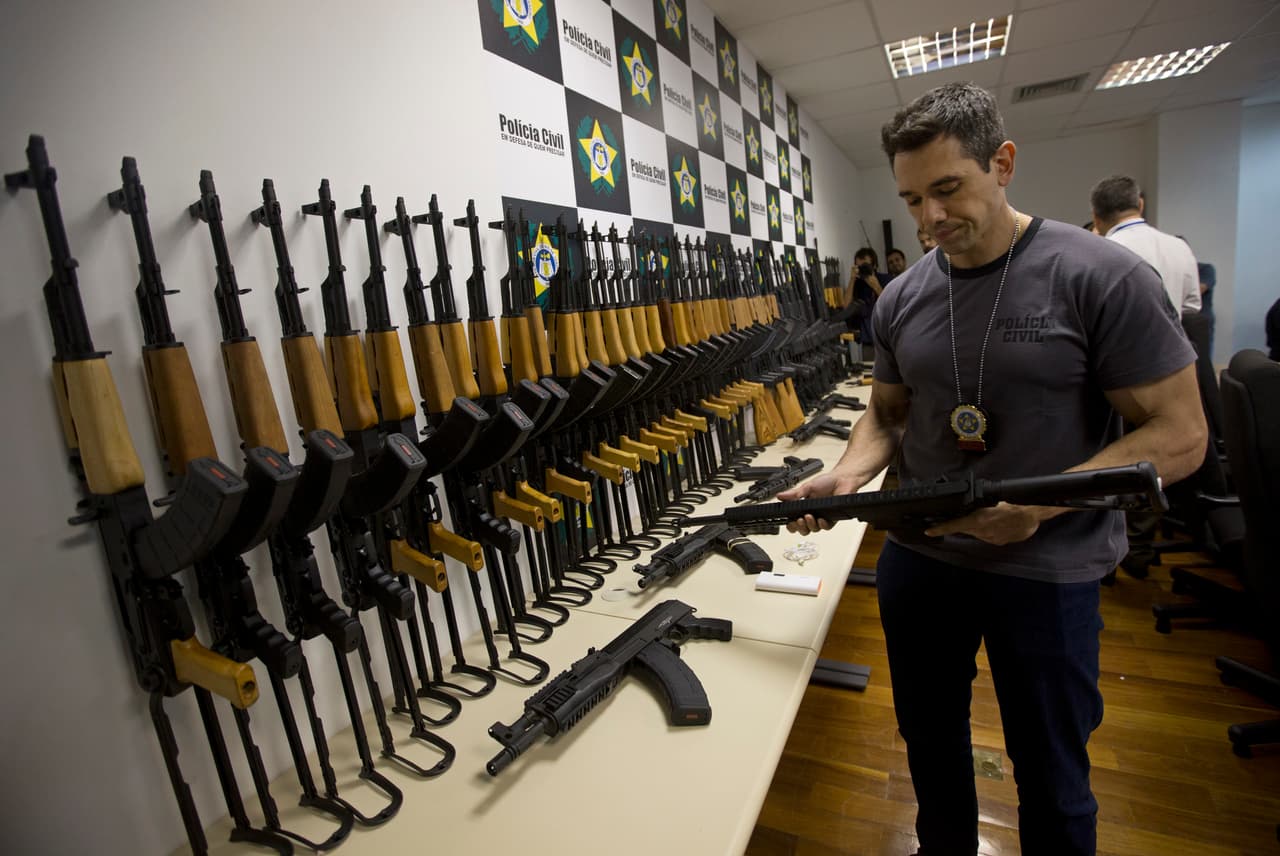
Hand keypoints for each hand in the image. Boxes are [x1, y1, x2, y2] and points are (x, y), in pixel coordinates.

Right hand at [777, 468, 864, 534]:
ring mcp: (822, 517)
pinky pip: (826, 527)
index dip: (791, 524)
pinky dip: (822, 525)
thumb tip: (780, 496)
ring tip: (808, 516)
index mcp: (804, 507)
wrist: (842, 479)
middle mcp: (813, 514)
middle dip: (799, 527)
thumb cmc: (827, 482)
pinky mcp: (832, 518)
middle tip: (798, 520)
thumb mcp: (807, 487)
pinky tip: (820, 520)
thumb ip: (794, 494)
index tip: (789, 522)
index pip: (795, 521)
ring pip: (813, 529)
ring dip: (809, 525)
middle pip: (803, 529)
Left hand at [923, 502, 1041, 544]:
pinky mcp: (999, 542)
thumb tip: (969, 506)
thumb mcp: (993, 499)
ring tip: (986, 515)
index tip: (928, 531)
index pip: (954, 525)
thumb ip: (979, 506)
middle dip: (960, 523)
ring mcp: (991, 538)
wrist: (1034, 514)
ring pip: (976, 532)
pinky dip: (987, 530)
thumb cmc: (1014, 502)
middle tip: (958, 516)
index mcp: (979, 519)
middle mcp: (983, 531)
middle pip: (964, 528)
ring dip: (976, 526)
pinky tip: (996, 523)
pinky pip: (987, 535)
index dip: (940, 528)